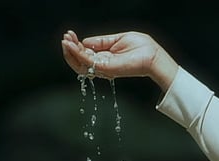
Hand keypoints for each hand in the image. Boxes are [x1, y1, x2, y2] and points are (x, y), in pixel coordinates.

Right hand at [60, 29, 178, 89]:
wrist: (153, 55)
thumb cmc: (141, 47)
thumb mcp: (117, 39)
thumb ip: (100, 42)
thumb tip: (85, 42)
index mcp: (105, 57)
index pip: (85, 54)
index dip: (75, 45)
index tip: (70, 34)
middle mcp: (103, 64)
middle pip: (79, 61)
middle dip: (70, 49)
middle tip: (66, 38)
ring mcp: (104, 67)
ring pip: (80, 64)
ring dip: (70, 51)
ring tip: (66, 40)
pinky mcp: (107, 68)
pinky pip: (88, 61)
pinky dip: (77, 53)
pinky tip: (71, 44)